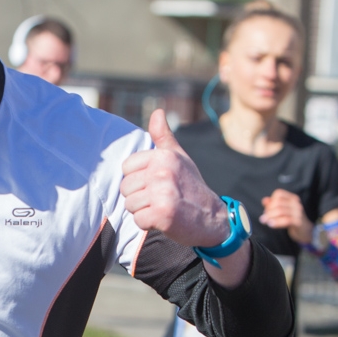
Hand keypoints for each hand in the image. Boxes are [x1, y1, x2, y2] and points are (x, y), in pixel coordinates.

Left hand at [120, 109, 230, 247]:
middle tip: (160, 198)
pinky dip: (148, 224)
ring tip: (162, 207)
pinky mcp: (163, 214)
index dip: (138, 179)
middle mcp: (163, 171)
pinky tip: (164, 220)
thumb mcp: (179, 158)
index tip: (156, 184)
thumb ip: (163, 136)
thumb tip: (157, 112)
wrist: (212, 218)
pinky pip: (138, 220)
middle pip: (125, 188)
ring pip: (130, 205)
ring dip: (143, 211)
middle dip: (139, 197)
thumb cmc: (191, 186)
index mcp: (164, 156)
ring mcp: (163, 193)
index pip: (126, 168)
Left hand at [260, 189, 313, 245]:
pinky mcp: (298, 221)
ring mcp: (298, 212)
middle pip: (278, 202)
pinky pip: (286, 220)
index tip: (266, 210)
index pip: (279, 193)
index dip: (270, 201)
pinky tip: (271, 224)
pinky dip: (277, 222)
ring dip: (270, 216)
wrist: (305, 231)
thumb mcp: (282, 210)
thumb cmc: (292, 219)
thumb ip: (273, 205)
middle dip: (268, 210)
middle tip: (264, 218)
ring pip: (280, 211)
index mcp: (292, 198)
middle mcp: (296, 203)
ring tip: (265, 221)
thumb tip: (264, 200)